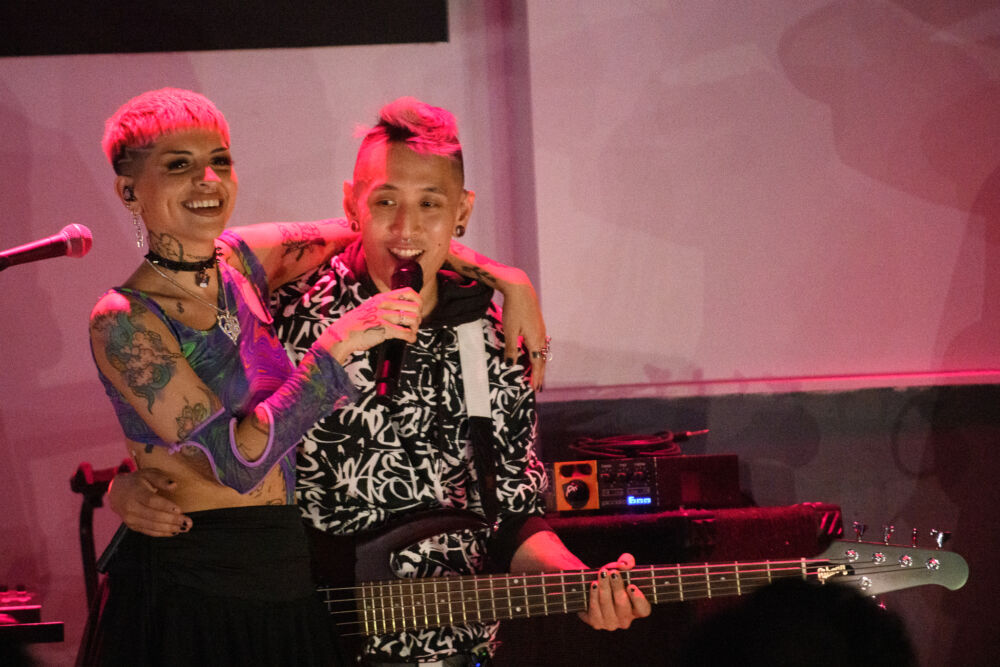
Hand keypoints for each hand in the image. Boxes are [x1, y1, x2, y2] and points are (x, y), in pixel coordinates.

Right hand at [108, 468, 190, 537]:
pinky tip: (174, 532)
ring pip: (152, 526)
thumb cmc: (137, 481)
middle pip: (154, 516)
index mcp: (136, 493)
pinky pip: (148, 531)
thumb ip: (161, 479)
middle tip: (188, 522)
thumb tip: (174, 485)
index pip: (151, 501)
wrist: (117, 492)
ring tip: (184, 528)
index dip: (166, 506)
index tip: (180, 509)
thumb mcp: (148, 474)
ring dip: (170, 528)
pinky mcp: (133, 526)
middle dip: (172, 520)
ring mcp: (131, 518)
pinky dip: (162, 533)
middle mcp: (131, 507)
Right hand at [317, 288, 421, 362]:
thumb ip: (384, 306)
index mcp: (381, 298)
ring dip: (415, 328)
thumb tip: (401, 309)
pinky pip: (405, 333)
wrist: (342, 335)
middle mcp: (384, 305)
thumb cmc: (356, 324)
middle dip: (418, 317)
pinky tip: (409, 339)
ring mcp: (384, 316)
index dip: (418, 301)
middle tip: (414, 324)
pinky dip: (411, 337)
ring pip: (412, 319)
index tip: (417, 309)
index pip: (409, 292)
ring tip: (411, 332)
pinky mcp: (384, 329)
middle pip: (414, 306)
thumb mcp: (370, 308)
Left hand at [500, 276, 547, 390]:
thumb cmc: (514, 310)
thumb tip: (510, 365)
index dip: (536, 376)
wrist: (520, 290)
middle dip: (539, 374)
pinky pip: (539, 345)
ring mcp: (540, 330)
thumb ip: (511, 349)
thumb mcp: (510, 331)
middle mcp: (541, 337)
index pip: (537, 363)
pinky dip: (537, 354)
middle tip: (537, 386)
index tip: (534, 388)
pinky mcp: (538, 325)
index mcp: (535, 340)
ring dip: (538, 364)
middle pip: (541, 359)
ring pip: (541, 352)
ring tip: (536, 374)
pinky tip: (532, 355)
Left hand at [577, 553, 650, 629]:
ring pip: (607, 605)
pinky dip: (594, 595)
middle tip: (613, 573)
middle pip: (622, 604)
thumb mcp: (620, 568)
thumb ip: (627, 562)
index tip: (631, 586)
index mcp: (637, 610)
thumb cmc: (611, 579)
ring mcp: (611, 623)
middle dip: (617, 587)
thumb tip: (626, 564)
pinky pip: (595, 609)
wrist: (591, 590)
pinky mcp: (597, 623)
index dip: (638, 599)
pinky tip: (594, 584)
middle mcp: (626, 620)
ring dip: (604, 588)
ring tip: (602, 573)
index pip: (643, 609)